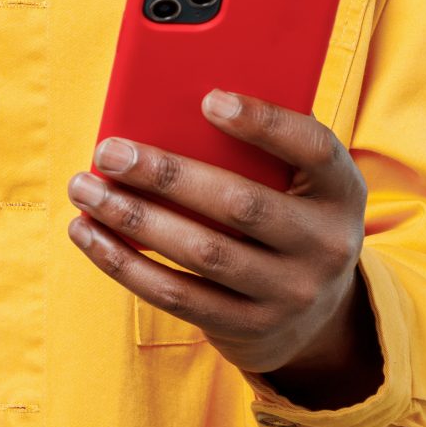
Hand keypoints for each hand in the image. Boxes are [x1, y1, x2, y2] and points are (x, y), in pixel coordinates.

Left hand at [66, 87, 380, 407]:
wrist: (317, 319)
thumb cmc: (289, 217)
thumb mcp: (301, 182)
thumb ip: (263, 144)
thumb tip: (184, 98)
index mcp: (341, 191)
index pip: (313, 147)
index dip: (264, 122)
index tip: (208, 99)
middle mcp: (326, 245)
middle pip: (239, 204)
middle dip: (166, 175)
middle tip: (108, 151)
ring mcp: (289, 293)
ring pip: (200, 252)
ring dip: (132, 218)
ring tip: (84, 189)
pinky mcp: (247, 328)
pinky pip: (176, 295)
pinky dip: (124, 263)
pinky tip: (88, 234)